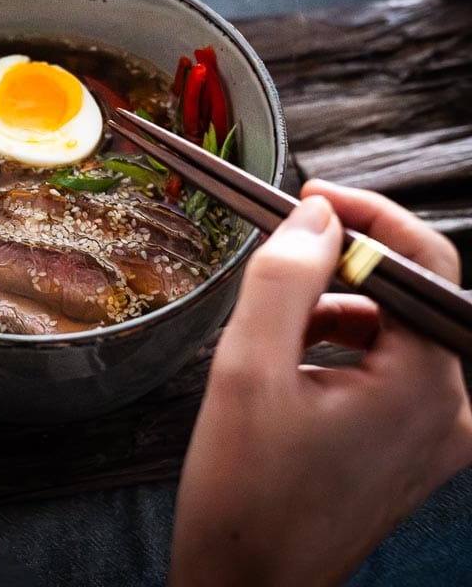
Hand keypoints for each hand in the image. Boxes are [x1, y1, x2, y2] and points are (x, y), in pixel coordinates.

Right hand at [169, 180, 471, 585]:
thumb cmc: (243, 496)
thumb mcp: (247, 370)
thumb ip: (286, 277)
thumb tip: (318, 215)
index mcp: (427, 388)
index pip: (423, 265)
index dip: (368, 216)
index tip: (307, 196)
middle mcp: (450, 411)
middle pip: (408, 298)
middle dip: (339, 271)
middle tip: (274, 261)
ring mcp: (434, 437)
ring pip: (393, 334)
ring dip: (333, 312)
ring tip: (268, 335)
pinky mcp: (409, 451)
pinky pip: (386, 373)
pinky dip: (339, 352)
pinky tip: (285, 370)